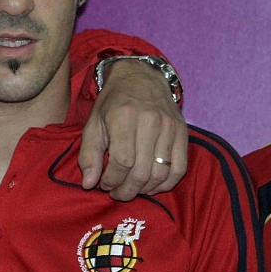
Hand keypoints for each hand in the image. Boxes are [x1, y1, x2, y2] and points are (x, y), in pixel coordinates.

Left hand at [79, 59, 186, 200]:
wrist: (140, 78)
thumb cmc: (112, 103)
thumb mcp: (92, 124)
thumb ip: (89, 155)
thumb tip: (88, 184)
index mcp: (124, 117)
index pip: (121, 161)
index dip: (111, 180)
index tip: (103, 184)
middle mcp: (150, 122)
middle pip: (142, 172)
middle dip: (126, 190)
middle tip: (116, 193)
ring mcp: (170, 128)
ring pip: (161, 173)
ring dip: (144, 190)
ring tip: (131, 189)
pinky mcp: (183, 133)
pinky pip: (180, 168)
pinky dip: (166, 183)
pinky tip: (151, 186)